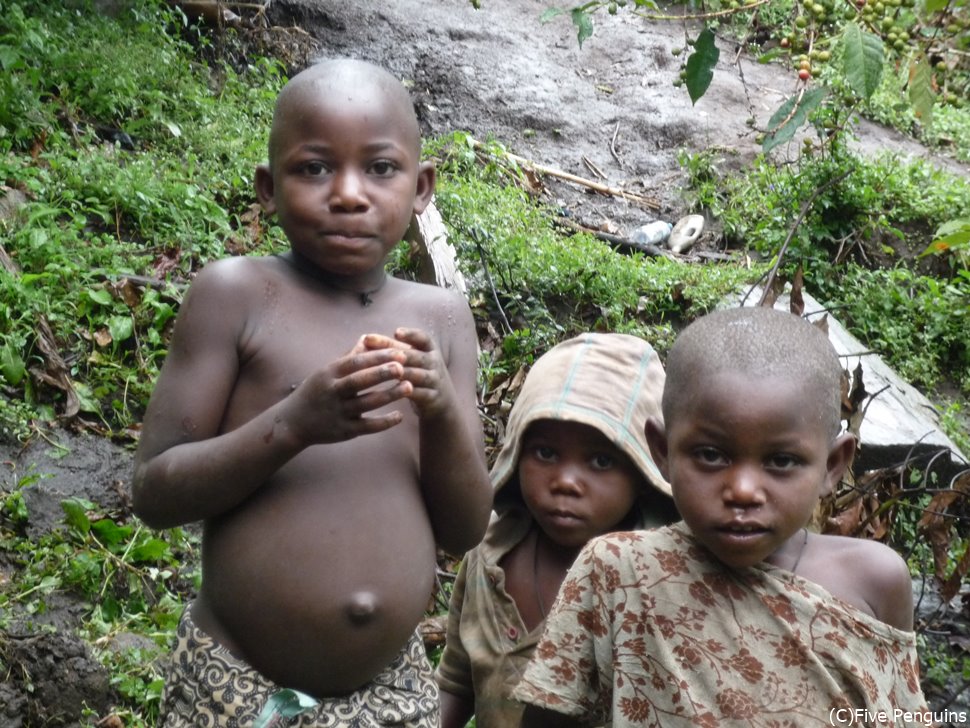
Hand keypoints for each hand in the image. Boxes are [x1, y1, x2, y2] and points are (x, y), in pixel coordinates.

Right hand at [283, 335, 411, 443]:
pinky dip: (384, 422)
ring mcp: (338, 412)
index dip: (377, 357)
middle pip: (359, 381)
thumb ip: (349, 357)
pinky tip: (400, 416)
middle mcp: (333, 392)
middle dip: (382, 373)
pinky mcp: (344, 431)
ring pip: (366, 403)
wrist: (292, 423)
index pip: (355, 362)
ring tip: (409, 387)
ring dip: (389, 395)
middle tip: (403, 367)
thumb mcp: (326, 372)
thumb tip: (367, 338)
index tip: (398, 353)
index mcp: (329, 374)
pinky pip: (367, 426)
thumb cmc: (315, 392)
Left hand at [361, 328, 455, 418]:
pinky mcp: (433, 398)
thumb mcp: (412, 360)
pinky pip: (420, 394)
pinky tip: (394, 392)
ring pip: (418, 375)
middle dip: (400, 354)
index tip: (396, 332)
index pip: (423, 338)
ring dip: (403, 373)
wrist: (441, 403)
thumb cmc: (419, 375)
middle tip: (383, 352)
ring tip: (387, 371)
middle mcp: (435, 363)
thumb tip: (364, 339)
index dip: (410, 334)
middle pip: (417, 356)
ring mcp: (435, 380)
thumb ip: (392, 349)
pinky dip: (408, 392)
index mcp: (430, 350)